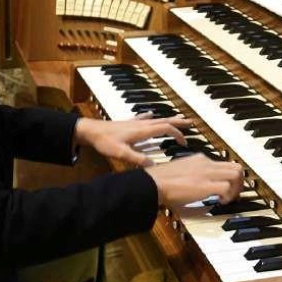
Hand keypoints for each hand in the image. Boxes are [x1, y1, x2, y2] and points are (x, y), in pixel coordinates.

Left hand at [74, 112, 194, 166]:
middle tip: (190, 123)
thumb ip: (137, 159)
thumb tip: (154, 167)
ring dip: (168, 118)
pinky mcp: (128, 123)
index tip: (184, 142)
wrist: (90, 130)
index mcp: (142, 131)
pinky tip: (151, 114)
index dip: (176, 134)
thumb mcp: (121, 153)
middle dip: (178, 122)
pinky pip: (143, 118)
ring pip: (156, 119)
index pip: (165, 129)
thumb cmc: (105, 142)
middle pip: (164, 120)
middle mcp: (141, 124)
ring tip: (178, 118)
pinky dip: (151, 116)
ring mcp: (135, 122)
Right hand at [144, 154, 244, 205]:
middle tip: (234, 194)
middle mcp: (206, 163)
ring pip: (237, 174)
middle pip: (236, 166)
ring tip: (228, 199)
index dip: (230, 177)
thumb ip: (191, 174)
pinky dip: (228, 196)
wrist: (153, 183)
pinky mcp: (205, 185)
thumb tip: (195, 184)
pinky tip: (221, 202)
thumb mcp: (180, 171)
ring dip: (237, 189)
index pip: (224, 163)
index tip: (229, 187)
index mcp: (200, 159)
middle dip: (240, 182)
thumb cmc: (160, 181)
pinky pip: (227, 187)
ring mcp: (207, 173)